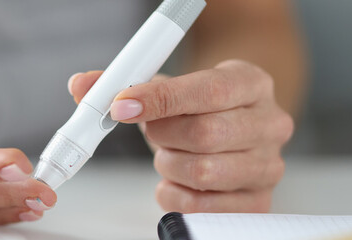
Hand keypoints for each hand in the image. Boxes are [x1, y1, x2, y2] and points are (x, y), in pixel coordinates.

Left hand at [68, 60, 292, 212]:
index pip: (208, 90)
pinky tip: (176, 179)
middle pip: (205, 134)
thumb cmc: (201, 108)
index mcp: (251, 83)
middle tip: (152, 132)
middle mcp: (270, 124)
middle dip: (162, 135)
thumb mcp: (170, 87)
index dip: (159, 98)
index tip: (121, 106)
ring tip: (169, 154)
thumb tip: (81, 86)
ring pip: (203, 172)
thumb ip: (126, 84)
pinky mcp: (258, 202)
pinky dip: (174, 195)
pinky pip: (202, 208)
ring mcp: (269, 166)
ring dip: (168, 165)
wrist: (236, 127)